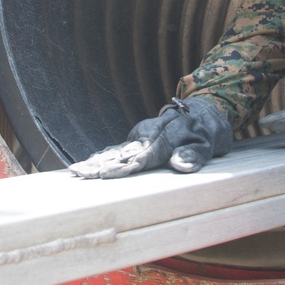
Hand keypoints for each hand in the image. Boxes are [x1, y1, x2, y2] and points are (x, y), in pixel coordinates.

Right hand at [69, 97, 231, 178]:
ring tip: (75, 171)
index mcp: (164, 137)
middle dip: (100, 165)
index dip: (123, 167)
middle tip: (80, 174)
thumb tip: (180, 166)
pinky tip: (85, 165)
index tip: (105, 175)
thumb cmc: (207, 131)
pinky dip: (101, 157)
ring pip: (115, 150)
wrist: (205, 109)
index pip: (141, 156)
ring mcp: (140, 136)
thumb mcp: (208, 142)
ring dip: (95, 161)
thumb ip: (194, 154)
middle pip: (122, 153)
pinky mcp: (137, 138)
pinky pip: (117, 148)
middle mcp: (148, 135)